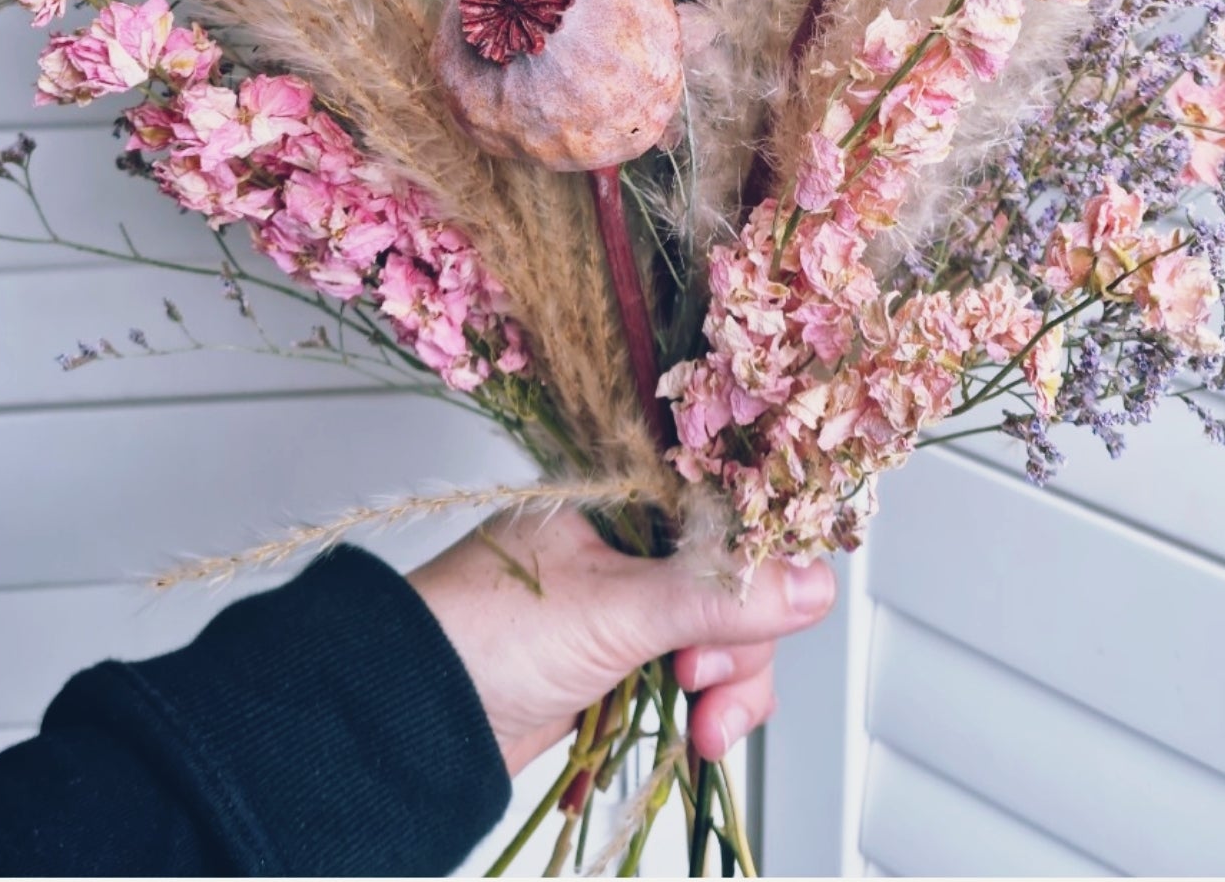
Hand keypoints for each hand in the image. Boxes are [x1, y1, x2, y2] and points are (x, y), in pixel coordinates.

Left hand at [407, 507, 835, 774]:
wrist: (410, 720)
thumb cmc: (485, 634)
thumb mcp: (615, 610)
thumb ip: (717, 596)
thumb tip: (815, 581)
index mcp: (622, 490)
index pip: (724, 497)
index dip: (763, 541)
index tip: (787, 587)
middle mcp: (632, 538)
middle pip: (737, 573)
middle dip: (740, 636)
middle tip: (703, 674)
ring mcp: (629, 601)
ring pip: (726, 631)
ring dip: (733, 682)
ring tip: (703, 721)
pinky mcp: (625, 658)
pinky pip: (700, 673)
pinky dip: (712, 706)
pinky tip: (701, 734)